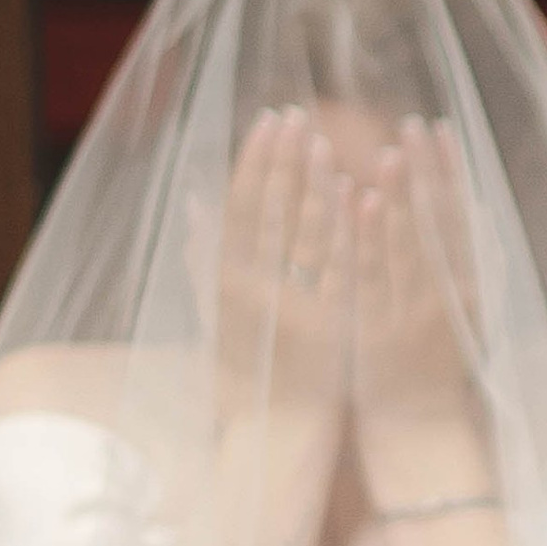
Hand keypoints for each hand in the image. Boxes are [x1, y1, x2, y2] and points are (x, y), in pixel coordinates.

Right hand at [214, 108, 348, 428]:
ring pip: (303, 235)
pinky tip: (355, 192)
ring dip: (312, 184)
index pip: (239, 210)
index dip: (253, 163)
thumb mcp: (218, 313)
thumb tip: (191, 205)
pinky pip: (338, 269)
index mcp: (227, 284)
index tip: (266, 121)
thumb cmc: (247, 370)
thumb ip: (205, 260)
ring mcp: (291, 308)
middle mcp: (254, 292)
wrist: (275, 431)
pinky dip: (344, 230)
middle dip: (281, 160)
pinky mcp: (328, 327)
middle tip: (295, 114)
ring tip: (322, 140)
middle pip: (268, 214)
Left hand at [349, 121, 495, 521]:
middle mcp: (446, 298)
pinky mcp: (378, 330)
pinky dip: (367, 236)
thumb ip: (477, 265)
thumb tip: (481, 210)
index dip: (451, 174)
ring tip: (389, 152)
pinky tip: (357, 199)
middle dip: (426, 173)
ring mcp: (412, 314)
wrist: (421, 431)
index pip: (460, 218)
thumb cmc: (443, 367)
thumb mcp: (471, 314)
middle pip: (436, 225)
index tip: (441, 129)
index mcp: (469, 288)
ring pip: (406, 247)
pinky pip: (370, 276)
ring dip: (399, 198)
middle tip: (411, 126)